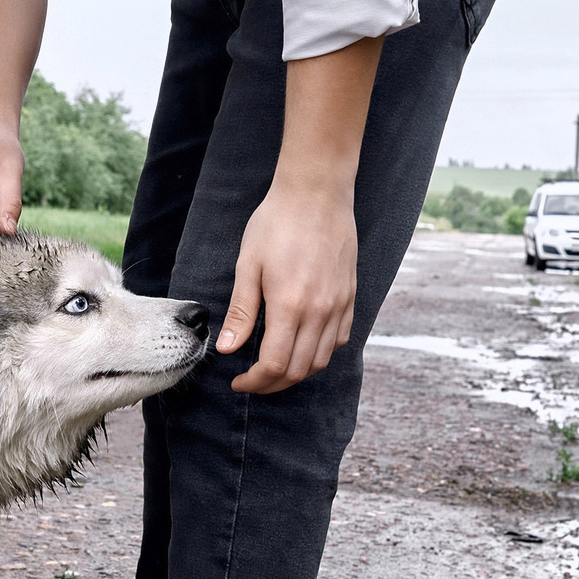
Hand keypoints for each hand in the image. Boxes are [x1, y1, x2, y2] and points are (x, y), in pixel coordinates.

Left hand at [219, 178, 357, 393]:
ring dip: (296, 373)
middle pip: (298, 370)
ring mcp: (339, 305)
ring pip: (321, 360)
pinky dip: (320, 353)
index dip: (254, 382)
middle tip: (252, 381)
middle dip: (272, 384)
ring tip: (274, 369)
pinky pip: (339, 339)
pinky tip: (302, 347)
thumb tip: (228, 349)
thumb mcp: (248, 265)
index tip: (238, 381)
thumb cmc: (276, 223)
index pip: (274, 365)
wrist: (316, 194)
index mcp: (290, 306)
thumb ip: (242, 312)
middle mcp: (319, 311)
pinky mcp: (350, 296)